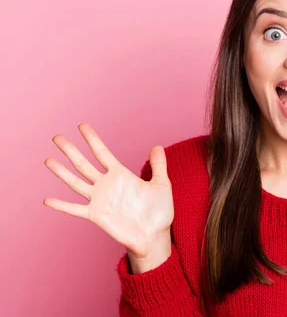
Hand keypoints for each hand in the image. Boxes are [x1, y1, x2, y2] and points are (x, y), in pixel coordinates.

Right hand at [43, 123, 173, 259]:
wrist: (155, 236)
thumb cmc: (159, 212)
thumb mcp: (162, 185)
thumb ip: (158, 165)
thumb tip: (157, 146)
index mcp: (121, 175)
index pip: (102, 153)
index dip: (92, 139)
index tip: (81, 126)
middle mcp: (107, 185)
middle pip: (84, 164)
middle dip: (71, 151)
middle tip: (56, 137)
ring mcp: (100, 200)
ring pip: (76, 182)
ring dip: (62, 172)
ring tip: (48, 160)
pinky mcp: (96, 216)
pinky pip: (75, 209)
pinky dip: (62, 205)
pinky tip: (47, 199)